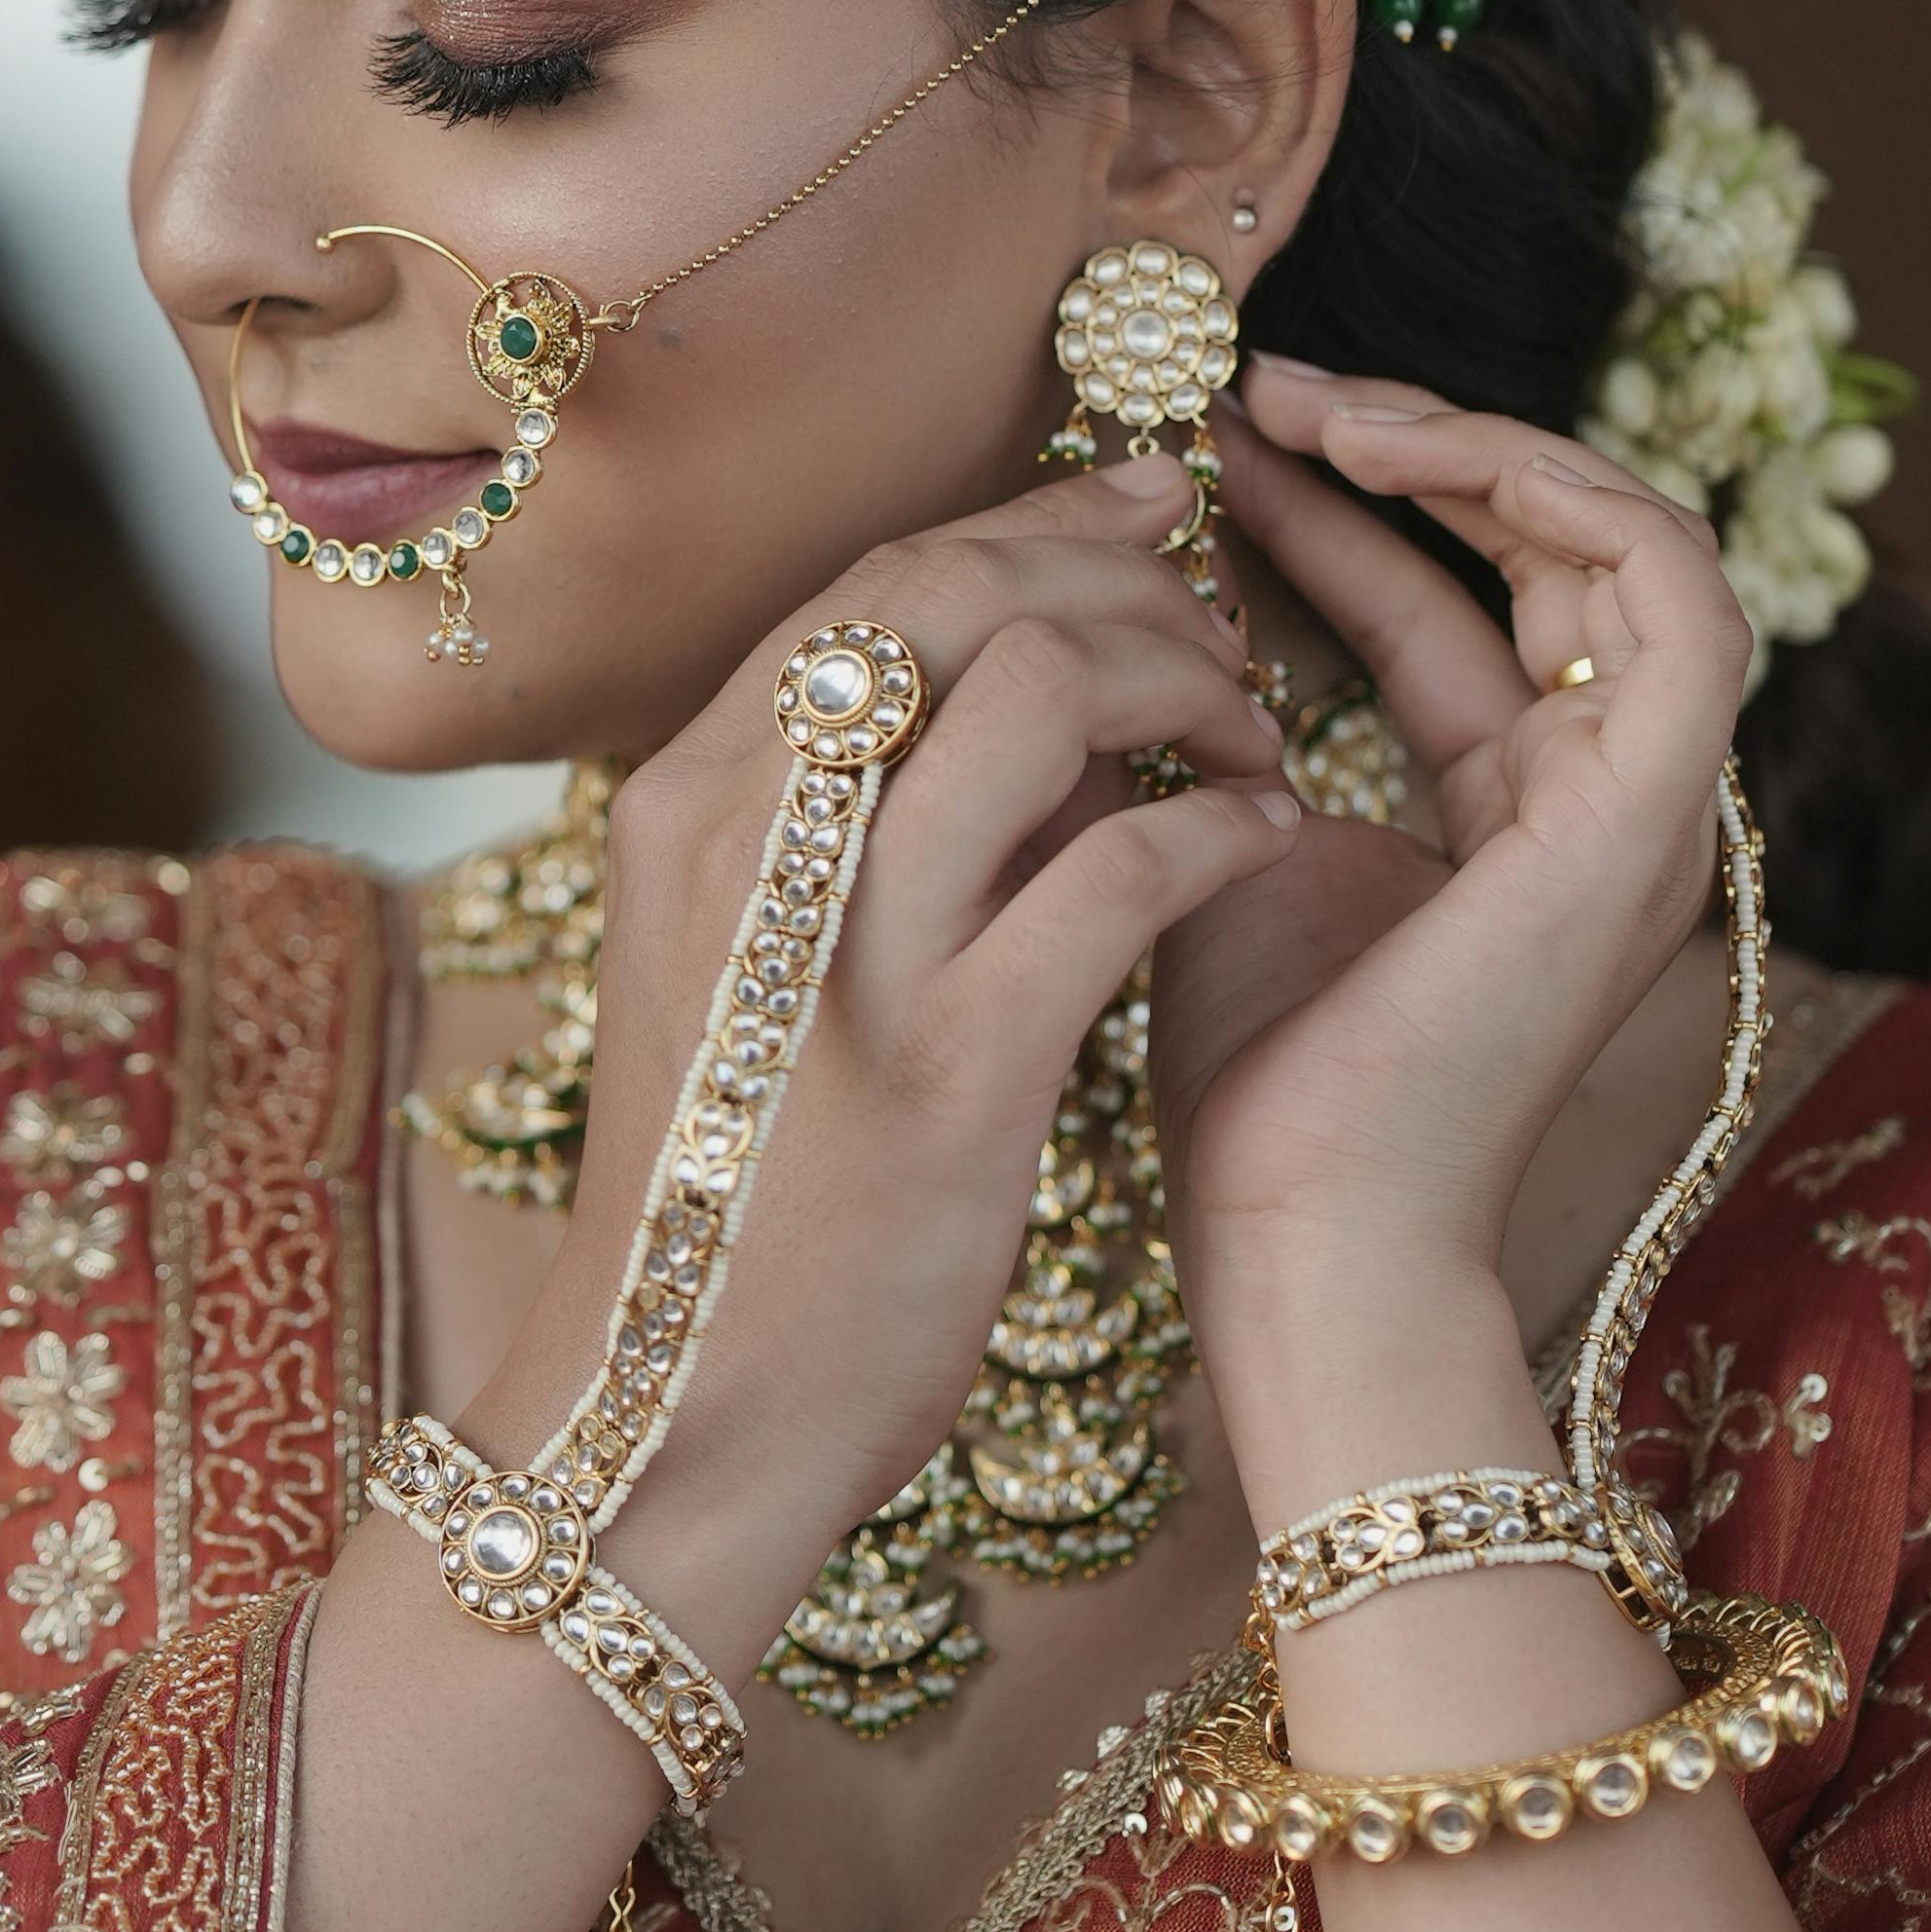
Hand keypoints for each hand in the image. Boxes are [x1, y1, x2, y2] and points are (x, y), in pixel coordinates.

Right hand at [450, 456, 1300, 1647]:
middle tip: (1221, 626)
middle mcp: (747, 839)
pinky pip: (1118, 869)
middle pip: (957, 594)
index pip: (875, 580)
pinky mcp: (951, 1066)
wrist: (670, 1420)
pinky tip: (1261, 851)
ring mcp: (846, 948)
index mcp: (690, 801)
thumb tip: (1047, 707)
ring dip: (1184, 684)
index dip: (1031, 519)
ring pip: (1041, 688)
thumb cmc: (736, 1201)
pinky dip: (1214, 833)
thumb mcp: (751, 972)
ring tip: (1250, 740)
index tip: (1145, 512)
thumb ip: (861, 826)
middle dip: (1120, 575)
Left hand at [1148, 375, 1746, 1454]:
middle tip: (1270, 390)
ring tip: (1328, 409)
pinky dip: (1569, 500)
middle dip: (1416, 448)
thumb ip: (1220, 712)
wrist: (1302, 1228)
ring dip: (1487, 449)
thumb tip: (1139, 573)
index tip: (1210, 441)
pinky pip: (1681, 602)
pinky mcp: (1653, 816)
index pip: (1447, 609)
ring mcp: (1648, 809)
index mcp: (1515, 816)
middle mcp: (1601, 802)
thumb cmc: (1256, 1078)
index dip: (1337, 509)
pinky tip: (1412, 458)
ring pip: (1638, 547)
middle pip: (1557, 555)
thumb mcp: (1225, 835)